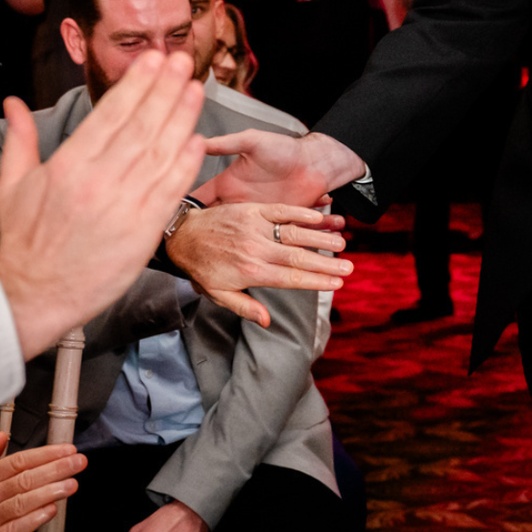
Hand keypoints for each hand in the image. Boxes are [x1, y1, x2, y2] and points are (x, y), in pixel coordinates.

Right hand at [0, 51, 207, 356]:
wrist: (33, 295)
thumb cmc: (23, 242)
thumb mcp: (12, 186)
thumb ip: (20, 140)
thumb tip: (14, 103)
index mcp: (68, 166)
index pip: (110, 114)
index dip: (136, 84)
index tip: (153, 60)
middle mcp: (99, 181)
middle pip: (142, 125)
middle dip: (165, 89)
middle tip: (183, 60)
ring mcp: (124, 206)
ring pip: (161, 152)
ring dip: (183, 117)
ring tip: (196, 88)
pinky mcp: (142, 231)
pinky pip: (170, 190)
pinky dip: (186, 163)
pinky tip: (198, 139)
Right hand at [0, 432, 85, 531]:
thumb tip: (2, 436)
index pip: (17, 461)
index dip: (45, 454)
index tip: (67, 450)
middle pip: (23, 479)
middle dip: (55, 469)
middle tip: (79, 462)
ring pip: (21, 502)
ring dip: (49, 492)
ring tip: (72, 484)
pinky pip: (12, 531)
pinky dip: (32, 520)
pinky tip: (49, 511)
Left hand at [166, 203, 354, 326]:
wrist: (183, 236)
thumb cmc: (202, 267)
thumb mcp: (219, 294)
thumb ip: (245, 306)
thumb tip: (266, 320)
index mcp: (251, 273)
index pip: (292, 278)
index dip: (317, 281)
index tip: (337, 283)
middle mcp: (256, 250)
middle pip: (299, 257)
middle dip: (326, 263)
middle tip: (349, 267)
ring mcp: (255, 228)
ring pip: (294, 233)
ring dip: (320, 238)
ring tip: (341, 243)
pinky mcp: (252, 210)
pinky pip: (281, 210)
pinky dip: (302, 213)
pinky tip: (320, 217)